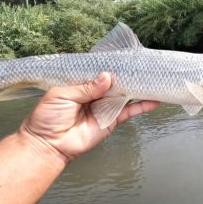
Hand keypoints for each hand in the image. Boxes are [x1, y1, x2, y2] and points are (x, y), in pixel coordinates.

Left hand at [18, 73, 158, 162]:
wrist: (49, 144)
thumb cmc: (48, 118)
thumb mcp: (62, 94)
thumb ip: (86, 86)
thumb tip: (107, 77)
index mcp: (81, 84)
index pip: (99, 72)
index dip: (110, 66)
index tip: (124, 58)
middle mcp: (95, 94)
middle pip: (115, 82)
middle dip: (127, 75)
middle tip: (142, 66)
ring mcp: (105, 107)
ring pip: (125, 95)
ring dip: (138, 88)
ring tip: (154, 80)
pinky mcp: (112, 120)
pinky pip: (129, 112)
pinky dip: (142, 106)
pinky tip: (154, 100)